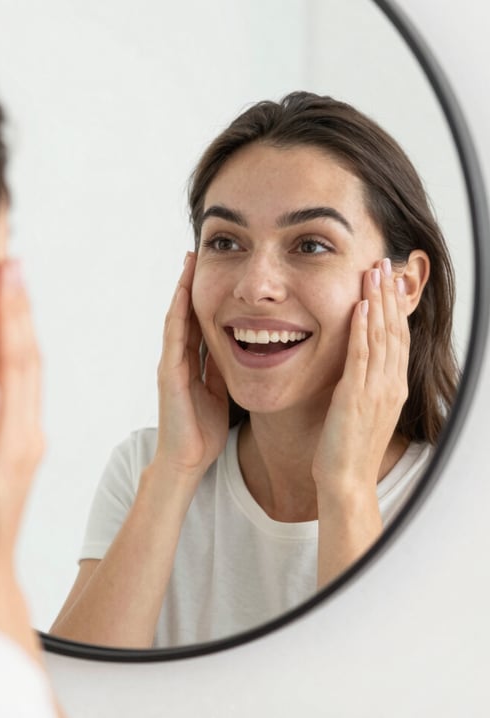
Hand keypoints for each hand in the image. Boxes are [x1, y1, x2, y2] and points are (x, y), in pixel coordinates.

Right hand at [0, 258, 44, 556]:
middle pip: (25, 356)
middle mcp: (24, 434)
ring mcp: (25, 438)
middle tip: (10, 254)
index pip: (10, 362)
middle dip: (17, 303)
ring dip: (19, 320)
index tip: (5, 265)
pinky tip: (2, 329)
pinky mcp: (20, 445)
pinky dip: (14, 349)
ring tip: (10, 277)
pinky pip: (22, 385)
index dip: (7, 313)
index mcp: (8, 442)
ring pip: (26, 367)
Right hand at [154, 252, 228, 481]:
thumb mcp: (220, 392)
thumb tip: (239, 348)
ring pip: (176, 318)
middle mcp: (178, 359)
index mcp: (192, 364)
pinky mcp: (169, 374)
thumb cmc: (203, 431)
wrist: (187, 461)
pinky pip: (174, 337)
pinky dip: (178, 312)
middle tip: (197, 253)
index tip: (216, 269)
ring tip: (188, 261)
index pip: (199, 321)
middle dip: (191, 283)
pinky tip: (183, 292)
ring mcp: (170, 364)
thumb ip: (222, 370)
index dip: (207, 295)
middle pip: (186, 312)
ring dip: (182, 288)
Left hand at [312, 257, 409, 496]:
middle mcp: (390, 384)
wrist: (346, 480)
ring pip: (381, 337)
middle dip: (389, 294)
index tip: (389, 280)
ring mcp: (376, 390)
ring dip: (377, 302)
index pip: (397, 337)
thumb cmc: (348, 449)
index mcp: (392, 387)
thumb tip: (356, 364)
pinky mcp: (356, 396)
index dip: (394, 306)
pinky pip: (361, 357)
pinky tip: (359, 307)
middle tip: (384, 263)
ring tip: (374, 273)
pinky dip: (362, 329)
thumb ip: (363, 384)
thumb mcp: (362, 410)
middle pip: (394, 330)